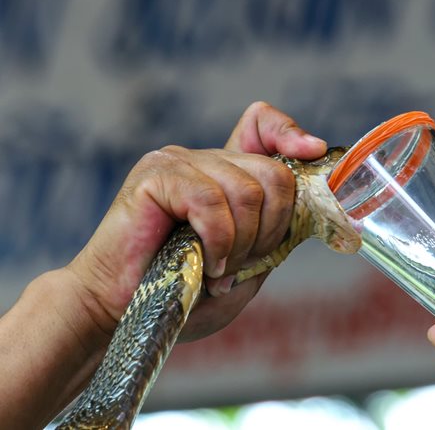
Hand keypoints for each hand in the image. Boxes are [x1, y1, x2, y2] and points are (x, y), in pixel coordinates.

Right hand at [68, 101, 326, 342]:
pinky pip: (210, 201)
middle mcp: (203, 160)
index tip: (312, 152)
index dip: (289, 134)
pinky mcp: (155, 176)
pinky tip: (206, 264)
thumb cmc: (183, 292)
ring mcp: (178, 162)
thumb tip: (308, 204)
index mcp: (224, 173)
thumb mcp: (245, 264)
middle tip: (242, 263)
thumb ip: (273, 233)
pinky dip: (219, 241)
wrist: (121, 313)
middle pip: (273, 174)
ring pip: (246, 191)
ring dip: (242, 243)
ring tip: (218, 270)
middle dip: (270, 229)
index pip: (261, 123)